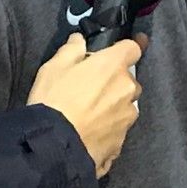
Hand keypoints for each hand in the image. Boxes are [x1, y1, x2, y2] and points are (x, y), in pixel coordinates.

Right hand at [27, 33, 143, 177]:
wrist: (54, 147)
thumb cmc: (53, 100)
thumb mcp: (54, 67)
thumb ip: (71, 50)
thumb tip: (79, 40)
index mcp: (113, 66)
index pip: (133, 48)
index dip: (126, 48)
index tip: (122, 51)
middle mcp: (127, 90)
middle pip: (129, 81)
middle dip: (115, 82)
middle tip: (92, 90)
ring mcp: (127, 118)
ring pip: (126, 107)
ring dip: (114, 107)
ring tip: (90, 116)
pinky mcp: (121, 142)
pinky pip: (117, 130)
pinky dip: (107, 130)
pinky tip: (90, 134)